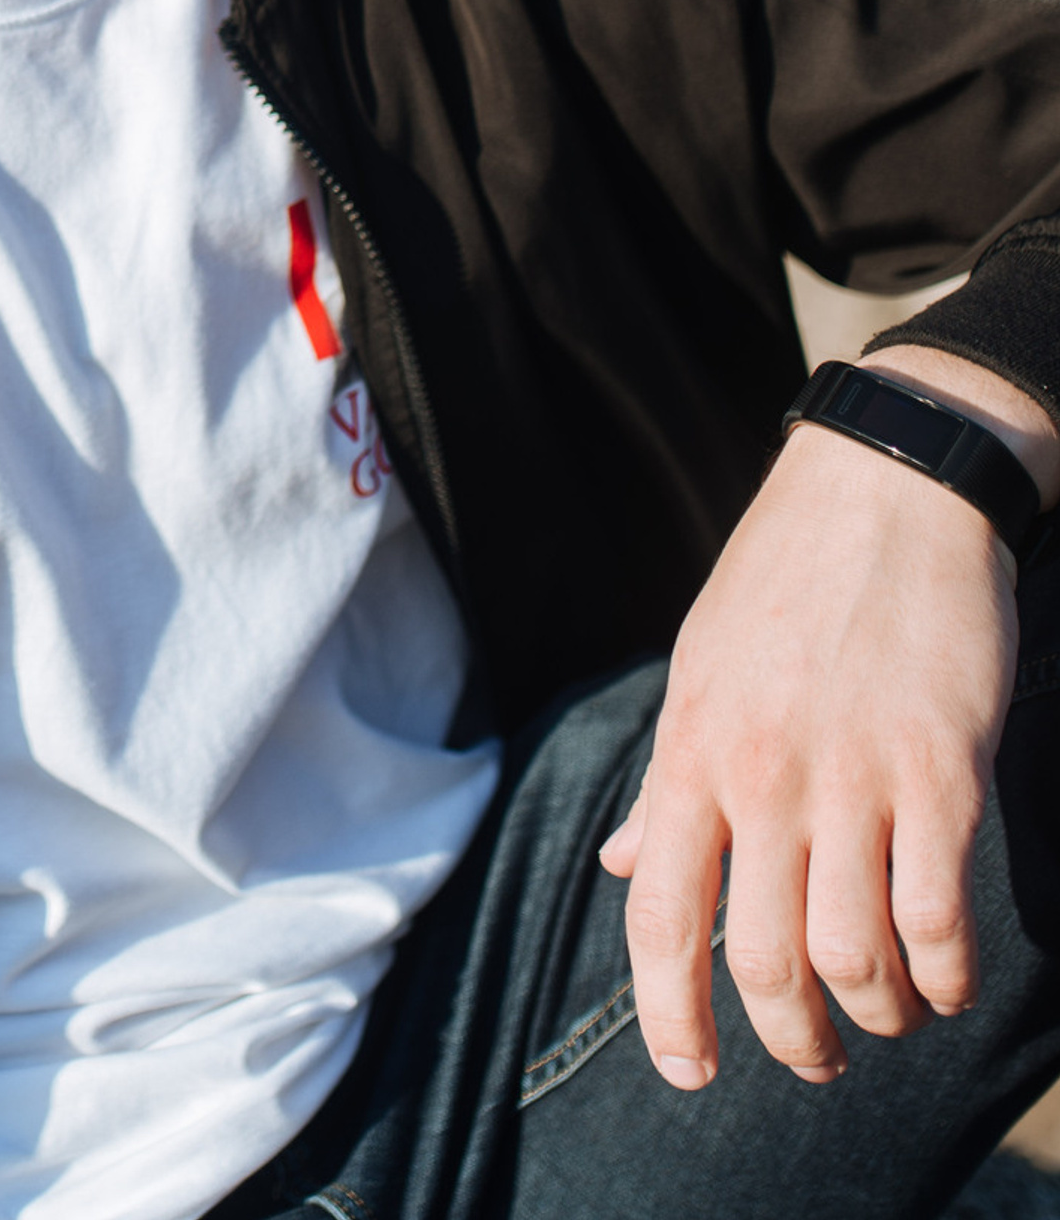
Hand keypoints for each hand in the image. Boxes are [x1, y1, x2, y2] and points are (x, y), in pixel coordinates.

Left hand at [600, 344, 1056, 1090]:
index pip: (659, 914)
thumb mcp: (696, 669)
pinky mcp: (942, 777)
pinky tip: (942, 980)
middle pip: (759, 960)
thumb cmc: (781, 584)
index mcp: (691, 753)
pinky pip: (938, 917)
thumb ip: (670, 780)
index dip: (668, 1014)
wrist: (883, 496)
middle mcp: (761, 778)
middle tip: (809, 1060)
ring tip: (880, 1015)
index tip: (687, 1074)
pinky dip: (943, 976)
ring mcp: (853, 781)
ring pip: (851, 956)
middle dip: (787, 1038)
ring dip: (870, 1013)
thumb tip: (628, 862)